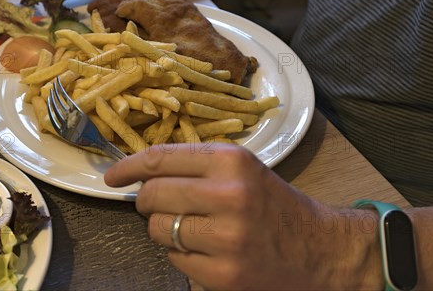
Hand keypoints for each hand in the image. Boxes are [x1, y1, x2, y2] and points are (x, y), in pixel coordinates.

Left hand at [104, 143, 380, 289]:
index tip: (112, 176)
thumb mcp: (242, 169)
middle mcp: (227, 195)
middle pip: (152, 195)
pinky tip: (208, 251)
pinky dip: (183, 256)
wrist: (320, 248)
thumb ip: (195, 165)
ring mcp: (225, 237)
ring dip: (166, 230)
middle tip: (160, 205)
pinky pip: (175, 260)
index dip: (128, 167)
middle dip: (147, 202)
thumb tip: (140, 172)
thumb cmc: (274, 204)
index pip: (160, 158)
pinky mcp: (223, 273)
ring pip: (158, 230)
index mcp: (231, 160)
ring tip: (193, 229)